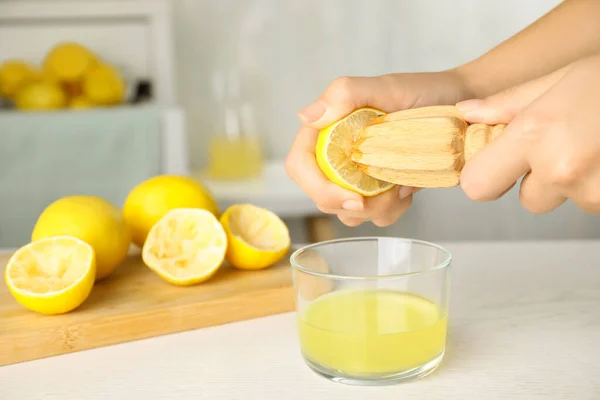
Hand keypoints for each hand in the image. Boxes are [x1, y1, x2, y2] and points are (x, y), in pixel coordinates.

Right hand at [285, 70, 473, 226]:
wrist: (461, 108)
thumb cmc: (424, 91)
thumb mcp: (386, 87)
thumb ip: (344, 94)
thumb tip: (306, 116)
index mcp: (327, 130)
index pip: (300, 165)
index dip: (318, 187)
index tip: (353, 198)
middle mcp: (336, 154)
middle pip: (321, 196)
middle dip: (353, 206)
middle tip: (390, 195)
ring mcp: (356, 174)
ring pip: (347, 212)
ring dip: (375, 210)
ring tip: (403, 188)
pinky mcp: (376, 188)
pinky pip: (372, 215)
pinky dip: (390, 211)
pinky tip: (407, 191)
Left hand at [457, 54, 599, 213]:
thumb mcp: (560, 79)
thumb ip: (508, 104)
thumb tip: (467, 114)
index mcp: (535, 136)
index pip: (478, 187)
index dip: (487, 175)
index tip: (498, 163)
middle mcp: (562, 170)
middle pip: (527, 200)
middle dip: (539, 179)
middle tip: (565, 144)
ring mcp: (595, 192)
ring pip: (566, 201)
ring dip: (575, 181)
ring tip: (596, 144)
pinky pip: (594, 203)